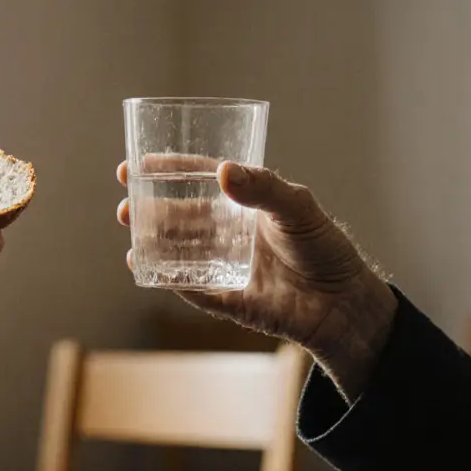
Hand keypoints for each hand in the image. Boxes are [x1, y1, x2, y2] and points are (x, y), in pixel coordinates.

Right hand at [117, 156, 396, 399]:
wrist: (346, 303)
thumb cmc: (326, 247)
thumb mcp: (299, 207)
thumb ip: (263, 188)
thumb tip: (223, 173)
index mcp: (244, 204)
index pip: (198, 180)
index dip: (166, 172)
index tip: (134, 167)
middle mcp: (230, 233)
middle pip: (178, 218)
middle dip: (148, 212)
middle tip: (124, 208)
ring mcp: (226, 267)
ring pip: (179, 253)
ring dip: (152, 245)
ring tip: (132, 238)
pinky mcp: (230, 301)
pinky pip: (194, 291)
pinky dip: (171, 282)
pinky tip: (148, 271)